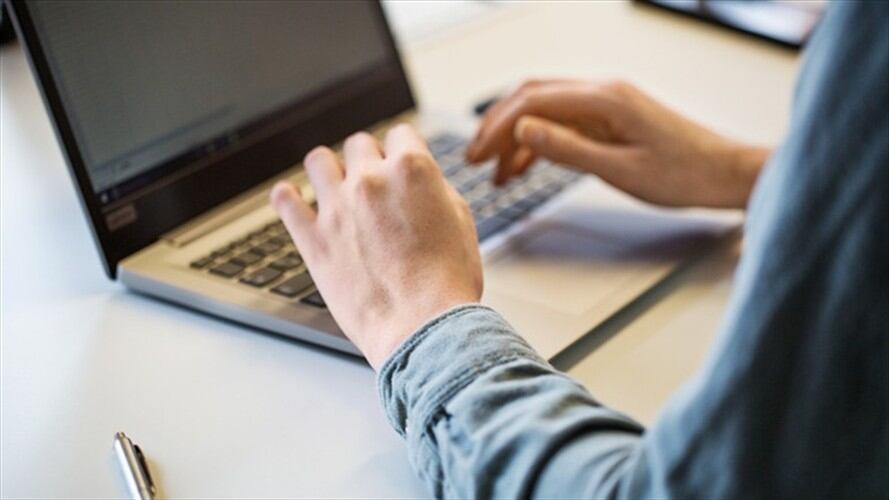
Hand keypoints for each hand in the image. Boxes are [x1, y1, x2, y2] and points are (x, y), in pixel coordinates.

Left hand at [270, 124, 482, 369]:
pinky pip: (284, 201)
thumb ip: (435, 189)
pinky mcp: (313, 239)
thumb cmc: (446, 284)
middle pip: (358, 144)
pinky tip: (293, 200)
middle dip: (367, 160)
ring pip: (317, 160)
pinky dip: (287, 198)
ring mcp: (336, 208)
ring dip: (327, 170)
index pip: (400, 133)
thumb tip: (421, 179)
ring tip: (333, 186)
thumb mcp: (460, 221)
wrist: (422, 328)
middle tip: (373, 182)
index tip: (398, 161)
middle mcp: (370, 181)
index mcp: (411, 170)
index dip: (402, 149)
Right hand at [466, 79, 770, 208]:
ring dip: (516, 138)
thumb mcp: (620, 169)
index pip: (533, 101)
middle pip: (533, 98)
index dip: (497, 126)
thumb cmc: (684, 174)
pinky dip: (540, 144)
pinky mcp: (611, 120)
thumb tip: (523, 130)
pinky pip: (564, 124)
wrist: (725, 174)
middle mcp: (602, 93)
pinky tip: (525, 168)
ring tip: (496, 173)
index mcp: (604, 99)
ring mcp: (606, 105)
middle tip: (474, 159)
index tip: (476, 154)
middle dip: (498, 127)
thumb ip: (568, 149)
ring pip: (546, 112)